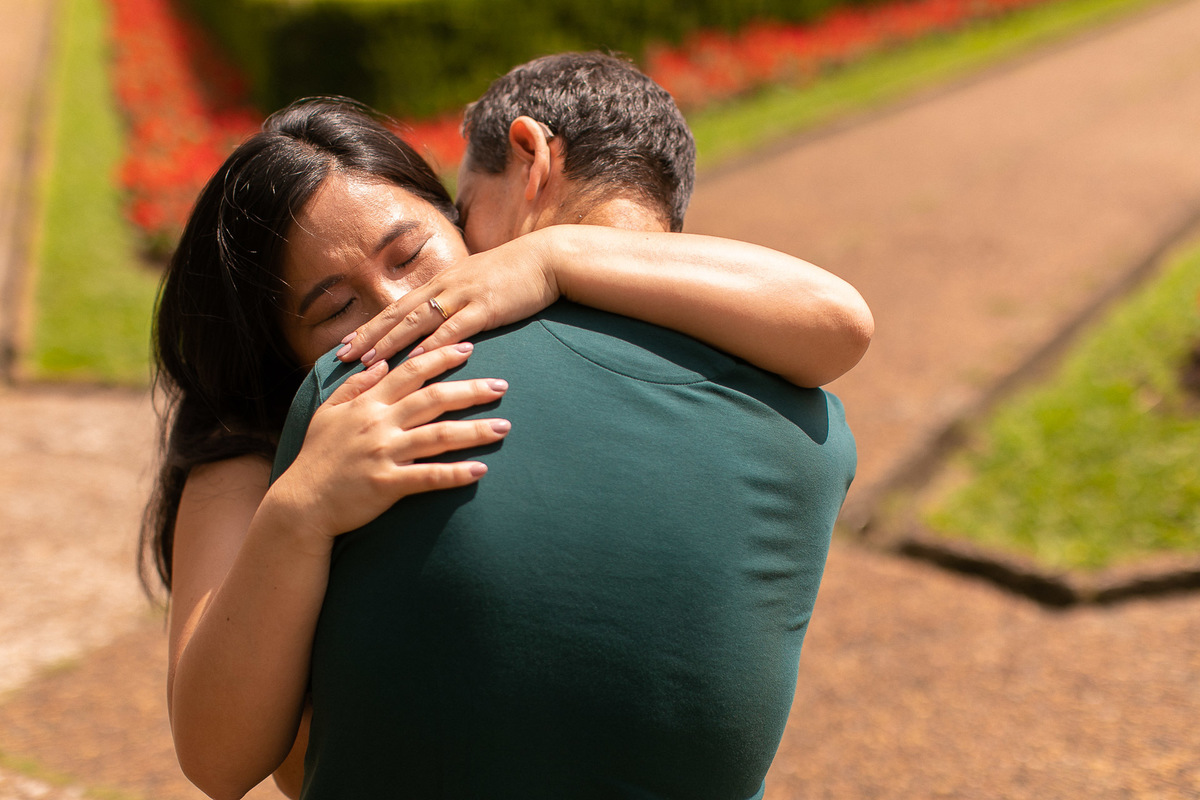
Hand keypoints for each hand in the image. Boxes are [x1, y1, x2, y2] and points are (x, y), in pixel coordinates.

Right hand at [269, 343, 509, 545]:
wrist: (301, 504)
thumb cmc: (317, 458)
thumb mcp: (329, 413)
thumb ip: (355, 386)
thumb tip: (381, 363)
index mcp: (368, 404)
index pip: (411, 371)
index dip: (441, 357)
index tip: (470, 348)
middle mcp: (378, 424)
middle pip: (433, 399)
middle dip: (471, 389)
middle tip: (502, 385)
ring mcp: (383, 454)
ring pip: (438, 436)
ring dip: (474, 431)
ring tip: (504, 428)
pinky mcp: (386, 484)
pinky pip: (428, 477)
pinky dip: (456, 474)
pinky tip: (481, 470)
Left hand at [336, 232, 560, 365]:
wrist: (547, 259)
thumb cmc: (516, 276)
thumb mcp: (479, 284)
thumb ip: (458, 301)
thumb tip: (441, 324)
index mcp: (441, 282)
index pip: (397, 307)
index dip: (370, 326)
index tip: (346, 344)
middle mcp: (445, 286)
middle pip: (397, 313)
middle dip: (368, 336)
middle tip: (342, 356)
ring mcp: (463, 295)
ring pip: (417, 321)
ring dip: (390, 342)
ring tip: (368, 362)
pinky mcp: (484, 307)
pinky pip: (453, 327)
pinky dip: (431, 343)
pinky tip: (415, 358)